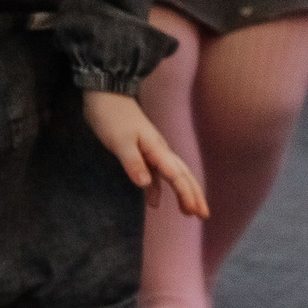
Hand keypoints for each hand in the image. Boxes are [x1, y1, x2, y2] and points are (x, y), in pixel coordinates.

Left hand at [82, 90, 209, 217]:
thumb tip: (145, 184)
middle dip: (194, 194)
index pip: (176, 176)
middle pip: (182, 175)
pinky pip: (155, 172)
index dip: (186, 194)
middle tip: (203, 215)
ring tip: (188, 212)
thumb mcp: (119, 140)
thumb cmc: (111, 115)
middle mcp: (159, 150)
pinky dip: (157, 187)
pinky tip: (154, 201)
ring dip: (181, 192)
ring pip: (172, 174)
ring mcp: (151, 150)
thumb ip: (132, 162)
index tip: (195, 212)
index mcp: (157, 149)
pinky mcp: (140, 149)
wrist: (104, 92)